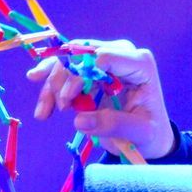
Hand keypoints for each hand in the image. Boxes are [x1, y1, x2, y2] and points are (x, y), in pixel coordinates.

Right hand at [27, 38, 174, 159]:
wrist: (146, 136)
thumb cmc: (149, 131)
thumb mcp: (140, 132)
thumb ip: (113, 124)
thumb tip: (79, 120)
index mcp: (139, 64)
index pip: (106, 56)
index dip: (83, 72)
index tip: (69, 98)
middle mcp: (119, 55)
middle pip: (81, 56)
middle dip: (64, 80)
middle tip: (62, 108)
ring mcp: (102, 61)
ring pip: (66, 64)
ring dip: (51, 87)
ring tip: (43, 114)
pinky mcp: (88, 72)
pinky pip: (62, 74)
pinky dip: (49, 91)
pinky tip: (42, 110)